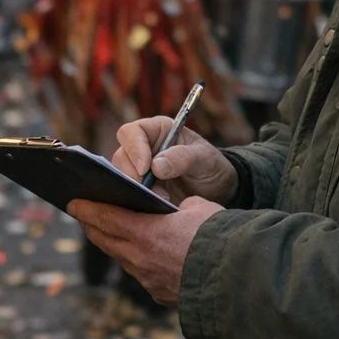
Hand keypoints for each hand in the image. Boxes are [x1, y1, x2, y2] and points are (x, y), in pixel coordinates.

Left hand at [68, 196, 223, 306]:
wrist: (237, 281)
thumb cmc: (219, 238)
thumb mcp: (199, 208)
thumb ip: (181, 206)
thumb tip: (178, 209)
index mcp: (146, 233)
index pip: (106, 218)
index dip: (87, 209)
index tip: (73, 202)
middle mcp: (141, 259)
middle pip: (106, 240)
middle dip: (93, 225)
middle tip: (84, 214)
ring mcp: (149, 280)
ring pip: (122, 257)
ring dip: (113, 242)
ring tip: (110, 230)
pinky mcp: (161, 294)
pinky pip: (140, 272)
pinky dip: (135, 258)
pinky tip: (140, 252)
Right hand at [111, 116, 237, 205]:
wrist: (217, 190)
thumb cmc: (210, 165)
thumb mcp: (204, 158)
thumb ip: (183, 157)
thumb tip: (156, 166)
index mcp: (157, 130)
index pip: (131, 132)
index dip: (134, 148)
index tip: (145, 168)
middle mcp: (143, 148)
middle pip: (121, 157)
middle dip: (133, 176)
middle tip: (154, 191)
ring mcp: (139, 170)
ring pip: (121, 178)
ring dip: (137, 191)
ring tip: (162, 199)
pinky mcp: (141, 191)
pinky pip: (129, 195)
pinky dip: (138, 202)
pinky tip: (155, 208)